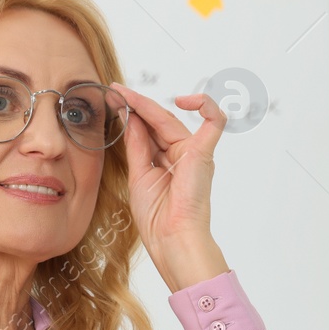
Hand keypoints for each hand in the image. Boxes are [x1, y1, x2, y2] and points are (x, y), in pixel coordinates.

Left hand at [112, 83, 229, 291]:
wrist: (170, 238)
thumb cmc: (156, 217)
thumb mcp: (139, 174)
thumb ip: (137, 146)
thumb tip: (132, 119)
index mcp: (167, 162)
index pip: (149, 130)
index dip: (132, 114)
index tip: (113, 100)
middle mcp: (182, 155)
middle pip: (158, 121)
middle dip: (135, 105)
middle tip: (114, 91)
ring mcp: (194, 152)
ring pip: (171, 119)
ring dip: (146, 105)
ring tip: (124, 95)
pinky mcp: (203, 153)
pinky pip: (215, 122)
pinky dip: (206, 106)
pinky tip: (185, 100)